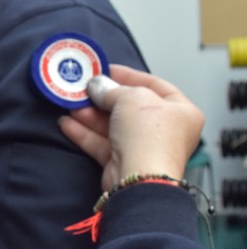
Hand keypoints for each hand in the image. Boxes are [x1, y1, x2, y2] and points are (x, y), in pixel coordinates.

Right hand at [59, 64, 203, 189]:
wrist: (140, 179)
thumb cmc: (150, 137)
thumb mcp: (131, 98)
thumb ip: (112, 89)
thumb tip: (97, 85)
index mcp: (180, 111)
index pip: (154, 85)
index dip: (128, 76)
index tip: (106, 70)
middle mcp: (164, 130)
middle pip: (129, 107)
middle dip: (103, 98)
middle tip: (84, 88)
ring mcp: (142, 148)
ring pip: (112, 126)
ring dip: (90, 114)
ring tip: (71, 103)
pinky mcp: (122, 163)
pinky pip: (101, 143)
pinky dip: (84, 133)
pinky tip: (68, 123)